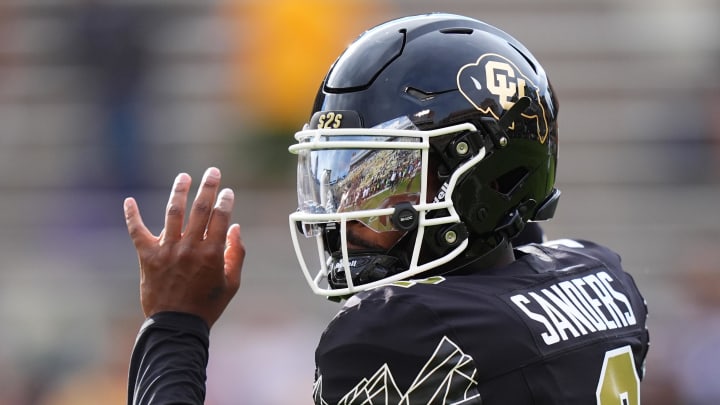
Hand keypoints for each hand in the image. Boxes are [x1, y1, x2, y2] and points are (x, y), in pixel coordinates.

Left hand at [124, 167, 243, 327]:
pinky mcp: (148, 257)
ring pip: (173, 214)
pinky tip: (128, 200)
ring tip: (184, 177)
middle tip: (213, 171)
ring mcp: (167, 251)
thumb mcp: (231, 283)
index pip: (220, 218)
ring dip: (179, 192)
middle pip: (200, 209)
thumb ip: (237, 254)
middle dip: (208, 187)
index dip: (225, 201)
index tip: (227, 191)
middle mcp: (190, 248)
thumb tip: (236, 227)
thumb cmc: (207, 305)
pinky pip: (137, 232)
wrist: (177, 325)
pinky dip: (131, 216)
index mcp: (212, 254)